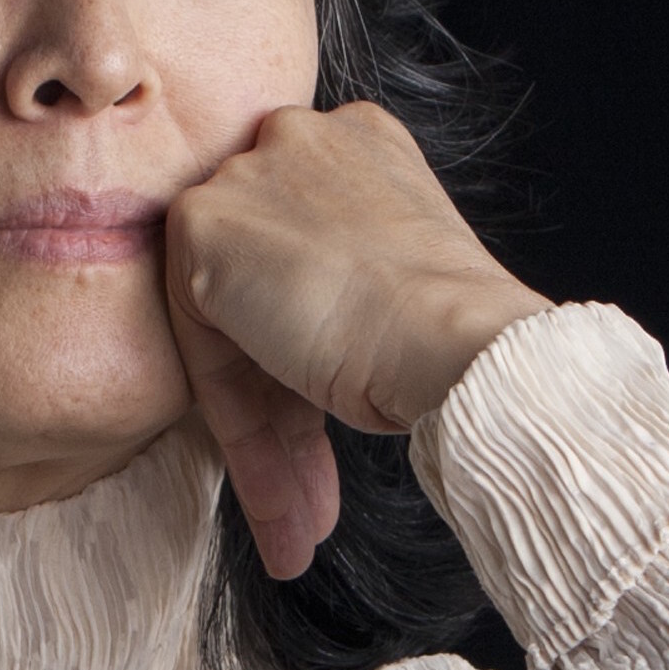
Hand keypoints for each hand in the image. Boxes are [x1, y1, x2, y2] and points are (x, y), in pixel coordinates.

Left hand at [158, 100, 546, 581]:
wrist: (457, 339)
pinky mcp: (203, 228)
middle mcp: (297, 140)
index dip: (316, 354)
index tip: (342, 421)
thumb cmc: (464, 329)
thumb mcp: (409, 286)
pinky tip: (285, 511)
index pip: (309, 258)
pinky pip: (204, 352)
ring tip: (302, 529)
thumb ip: (351, 287)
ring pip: (234, 335)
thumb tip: (324, 349)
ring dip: (271, 446)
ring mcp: (246, 179)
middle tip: (317, 499)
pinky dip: (239, 440)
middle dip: (290, 411)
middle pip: (266, 297)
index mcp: (359, 143)